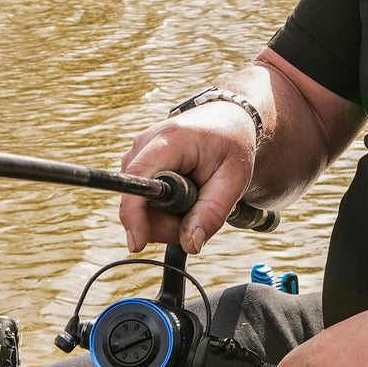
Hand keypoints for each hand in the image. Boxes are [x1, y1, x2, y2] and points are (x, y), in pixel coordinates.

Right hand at [118, 102, 256, 253]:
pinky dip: (162, 210)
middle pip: (139, 203)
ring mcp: (137, 154)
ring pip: (140, 206)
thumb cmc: (232, 145)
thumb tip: (191, 245)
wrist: (227, 121)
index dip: (133, 214)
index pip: (139, 179)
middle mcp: (144, 144)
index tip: (137, 244)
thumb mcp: (234, 179)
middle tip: (200, 216)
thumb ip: (213, 212)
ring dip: (167, 217)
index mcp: (169, 140)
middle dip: (168, 223)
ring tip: (196, 200)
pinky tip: (184, 197)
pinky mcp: (137, 164)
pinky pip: (142, 201)